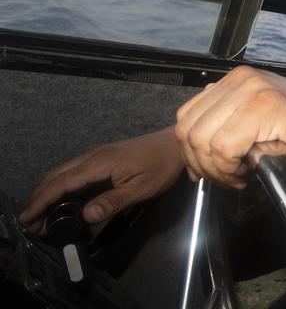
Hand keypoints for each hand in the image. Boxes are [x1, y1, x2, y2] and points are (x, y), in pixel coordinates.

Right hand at [20, 128, 183, 230]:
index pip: (62, 183)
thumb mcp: (141, 188)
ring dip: (49, 193)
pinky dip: (63, 188)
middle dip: (40, 199)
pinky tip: (63, 203)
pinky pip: (76, 173)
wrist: (176, 144)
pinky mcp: (103, 159)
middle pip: (57, 177)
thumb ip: (112, 202)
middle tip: (30, 223)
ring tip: (41, 216)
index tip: (28, 217)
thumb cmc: (161, 166)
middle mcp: (92, 157)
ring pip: (64, 173)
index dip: (43, 201)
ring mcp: (97, 156)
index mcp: (99, 163)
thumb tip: (85, 215)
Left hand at [175, 66, 285, 192]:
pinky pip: (224, 145)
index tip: (216, 171)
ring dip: (217, 168)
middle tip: (229, 177)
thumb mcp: (257, 125)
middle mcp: (241, 78)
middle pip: (188, 129)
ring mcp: (253, 89)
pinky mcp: (266, 106)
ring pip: (202, 138)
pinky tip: (249, 171)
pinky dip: (230, 167)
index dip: (194, 152)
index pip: (187, 117)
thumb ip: (228, 122)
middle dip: (202, 164)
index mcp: (236, 80)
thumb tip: (191, 139)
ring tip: (240, 175)